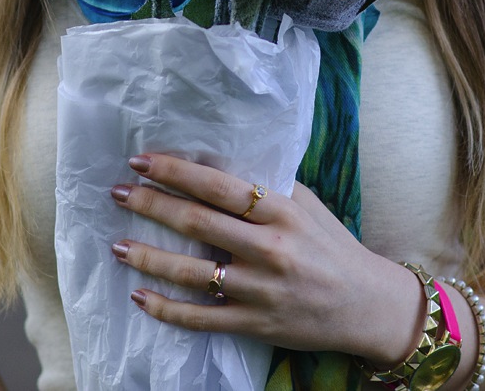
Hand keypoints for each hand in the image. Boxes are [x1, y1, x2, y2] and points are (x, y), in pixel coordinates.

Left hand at [110, 152, 395, 354]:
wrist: (367, 304)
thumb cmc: (331, 244)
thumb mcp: (304, 204)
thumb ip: (263, 186)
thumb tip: (211, 162)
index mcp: (282, 210)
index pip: (218, 185)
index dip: (176, 171)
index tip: (141, 160)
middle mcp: (269, 248)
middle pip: (198, 223)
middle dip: (151, 204)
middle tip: (118, 192)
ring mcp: (260, 290)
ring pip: (191, 272)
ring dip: (149, 256)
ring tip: (117, 244)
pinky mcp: (255, 325)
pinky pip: (201, 318)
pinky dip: (167, 308)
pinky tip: (140, 296)